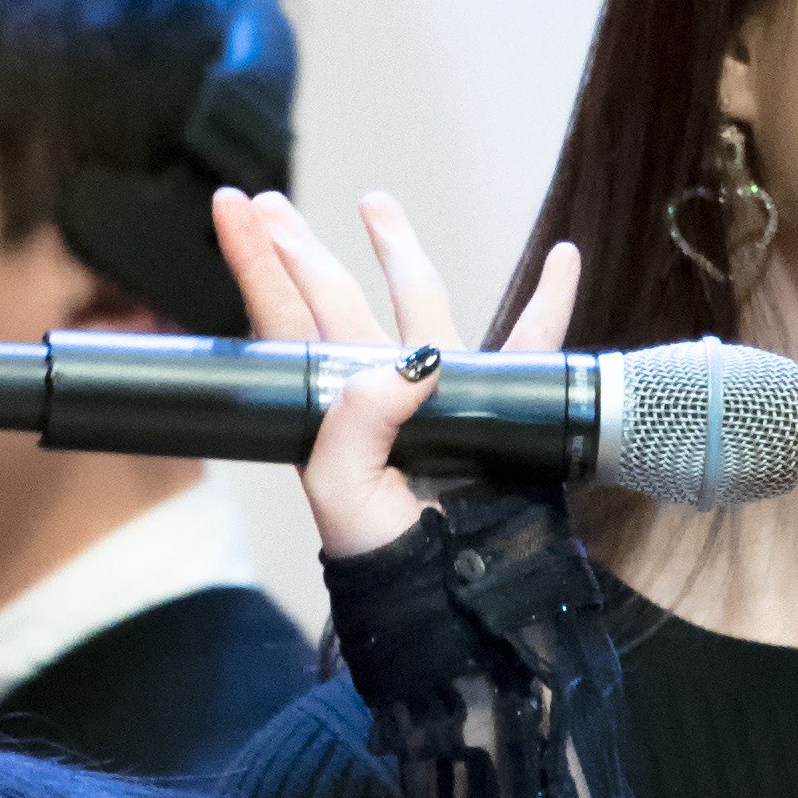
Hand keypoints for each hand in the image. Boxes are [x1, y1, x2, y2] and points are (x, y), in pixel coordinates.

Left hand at [209, 187, 579, 562]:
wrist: (454, 596)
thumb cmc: (387, 552)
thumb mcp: (344, 493)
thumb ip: (358, 421)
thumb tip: (408, 361)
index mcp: (328, 407)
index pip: (285, 320)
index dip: (258, 264)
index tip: (233, 209)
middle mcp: (376, 389)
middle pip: (335, 298)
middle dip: (302, 249)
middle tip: (268, 204)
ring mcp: (437, 391)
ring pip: (420, 299)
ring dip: (400, 248)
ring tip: (375, 202)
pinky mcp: (498, 402)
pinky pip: (530, 341)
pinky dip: (551, 298)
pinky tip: (564, 256)